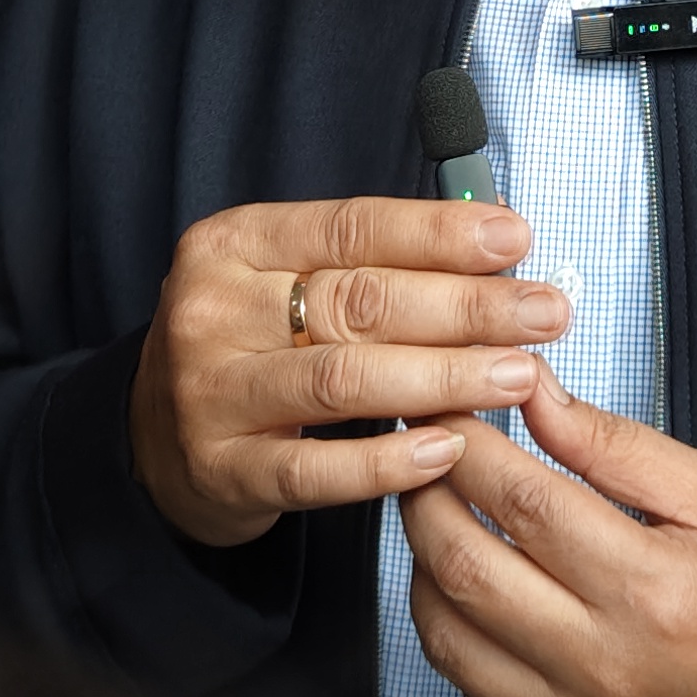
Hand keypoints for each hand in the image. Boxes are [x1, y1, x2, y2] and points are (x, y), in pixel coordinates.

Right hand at [131, 197, 572, 549]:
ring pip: (345, 380)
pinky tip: (450, 449)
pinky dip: (387, 462)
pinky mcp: (223, 469)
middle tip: (545, 313)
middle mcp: (214, 310)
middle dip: (467, 306)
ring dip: (444, 376)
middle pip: (359, 301)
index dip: (439, 233)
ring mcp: (211, 393)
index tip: (516, 239)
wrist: (151, 441)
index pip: (351, 226)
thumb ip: (374, 259)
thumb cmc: (249, 345)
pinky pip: (317, 469)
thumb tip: (493, 234)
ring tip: (519, 375)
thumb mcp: (286, 280)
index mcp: (235, 243)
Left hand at [404, 365, 696, 696]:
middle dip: (424, 495)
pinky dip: (455, 636)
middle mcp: (604, 666)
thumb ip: (616, 446)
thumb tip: (536, 396)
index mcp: (650, 588)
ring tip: (439, 518)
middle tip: (426, 454)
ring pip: (447, 639)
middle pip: (463, 567)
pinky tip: (472, 595)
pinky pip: (473, 696)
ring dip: (423, 566)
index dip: (468, 443)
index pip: (521, 499)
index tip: (453, 409)